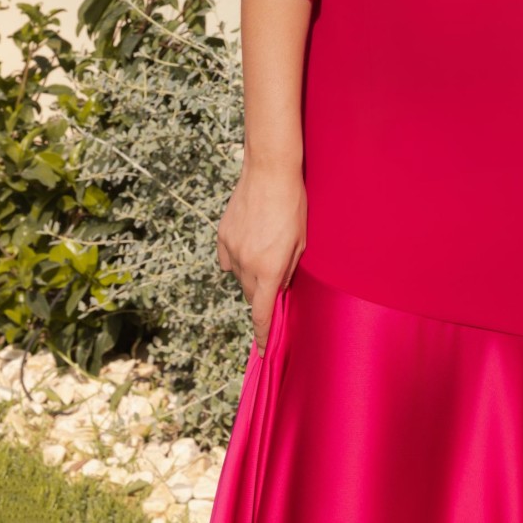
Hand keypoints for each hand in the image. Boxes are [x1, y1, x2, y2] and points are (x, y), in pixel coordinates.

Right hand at [217, 163, 306, 354]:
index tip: (264, 350)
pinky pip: (227, 259)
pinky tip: (248, 241)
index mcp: (269, 268)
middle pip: (251, 294)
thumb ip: (289, 270)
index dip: (264, 335)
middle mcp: (246, 263)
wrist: (269, 171)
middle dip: (263, 293)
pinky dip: (236, 258)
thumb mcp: (301, 241)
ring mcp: (231, 249)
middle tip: (274, 273)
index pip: (263, 313)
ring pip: (238, 276)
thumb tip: (279, 288)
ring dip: (250, 273)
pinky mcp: (222, 236)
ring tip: (265, 246)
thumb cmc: (293, 204)